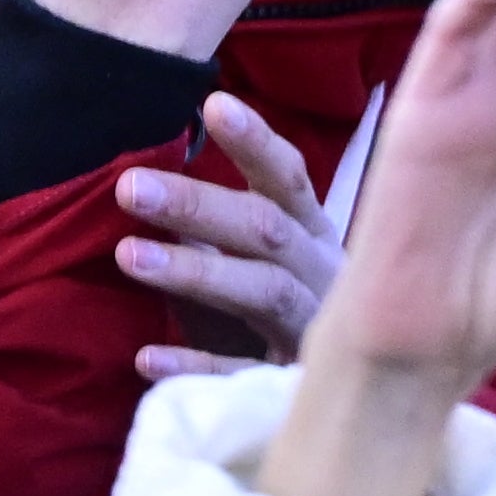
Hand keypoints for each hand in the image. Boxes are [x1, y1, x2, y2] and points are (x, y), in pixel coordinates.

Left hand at [123, 92, 342, 380]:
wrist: (369, 390)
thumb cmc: (290, 306)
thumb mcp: (263, 256)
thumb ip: (216, 222)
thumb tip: (144, 179)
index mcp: (310, 233)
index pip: (288, 179)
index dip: (256, 143)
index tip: (214, 105)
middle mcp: (321, 273)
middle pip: (266, 230)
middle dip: (200, 205)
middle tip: (130, 187)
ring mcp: (314, 329)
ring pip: (263, 292)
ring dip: (196, 271)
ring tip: (127, 255)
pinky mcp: (296, 384)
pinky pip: (247, 373)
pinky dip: (198, 365)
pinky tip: (146, 357)